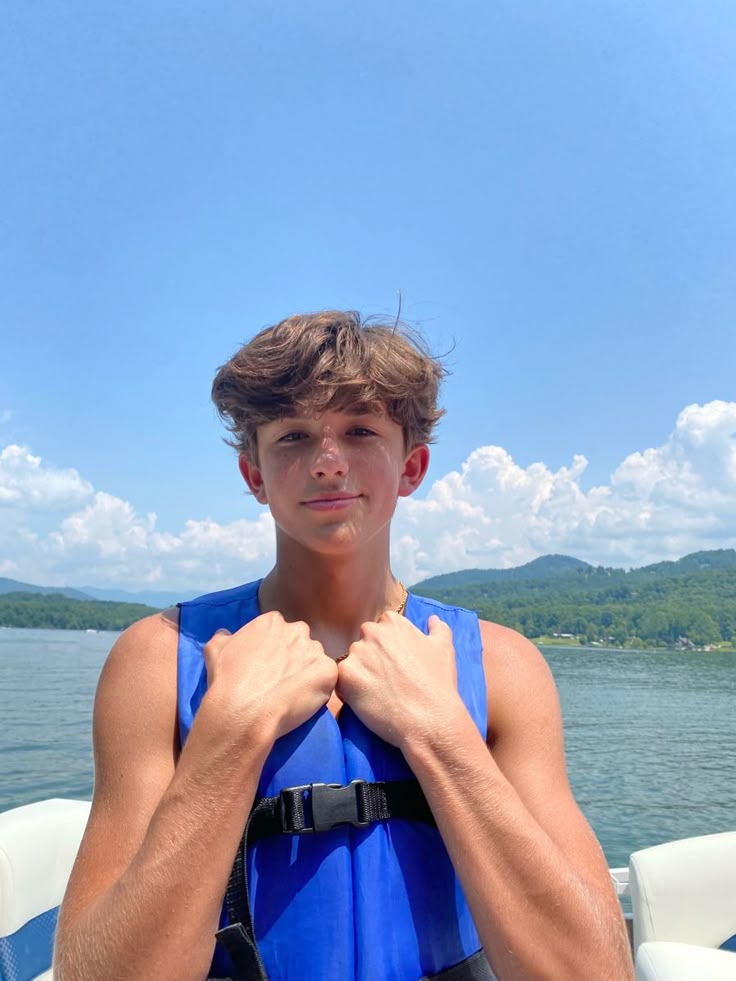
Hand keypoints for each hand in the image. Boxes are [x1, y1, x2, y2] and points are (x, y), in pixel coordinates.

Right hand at [202, 612, 337, 740]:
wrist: (243, 712)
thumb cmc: (227, 682)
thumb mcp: (215, 650)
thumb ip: (223, 636)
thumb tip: (225, 633)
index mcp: (272, 621)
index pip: (280, 630)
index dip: (275, 649)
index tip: (268, 666)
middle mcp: (296, 630)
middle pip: (301, 642)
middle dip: (294, 657)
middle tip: (281, 680)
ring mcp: (314, 650)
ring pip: (315, 660)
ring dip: (308, 673)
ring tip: (292, 693)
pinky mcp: (328, 671)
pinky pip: (329, 678)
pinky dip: (320, 688)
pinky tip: (304, 700)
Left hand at [335, 612, 464, 749]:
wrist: (428, 719)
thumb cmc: (437, 683)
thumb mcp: (444, 649)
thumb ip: (437, 628)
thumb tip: (433, 619)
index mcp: (392, 622)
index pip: (381, 629)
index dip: (388, 648)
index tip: (398, 664)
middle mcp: (371, 632)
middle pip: (364, 644)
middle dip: (371, 659)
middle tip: (387, 680)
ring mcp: (356, 654)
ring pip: (352, 662)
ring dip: (360, 675)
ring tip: (378, 693)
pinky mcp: (345, 676)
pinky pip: (341, 682)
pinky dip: (350, 692)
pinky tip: (368, 702)